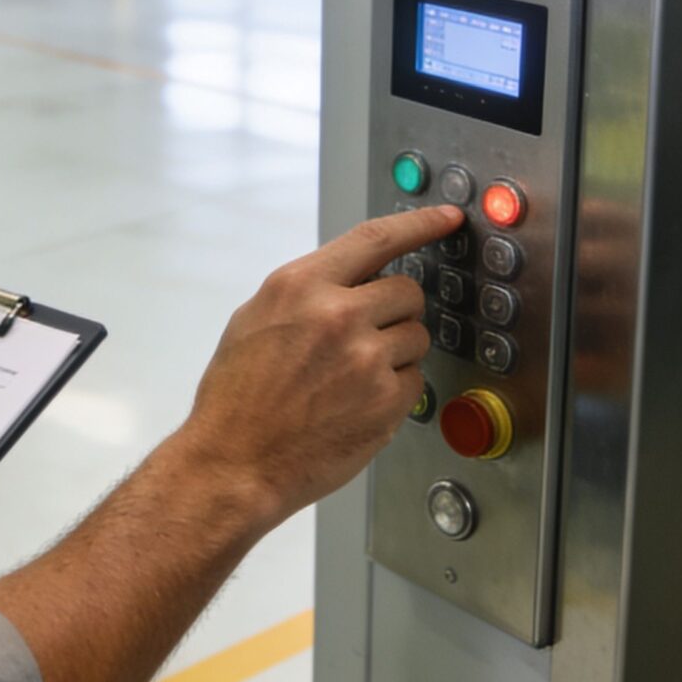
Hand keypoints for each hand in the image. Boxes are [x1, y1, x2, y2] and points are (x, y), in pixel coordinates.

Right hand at [174, 205, 457, 525]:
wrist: (234, 462)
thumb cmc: (237, 399)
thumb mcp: (256, 320)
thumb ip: (307, 292)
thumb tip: (350, 279)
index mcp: (301, 286)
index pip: (376, 239)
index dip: (420, 225)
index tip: (446, 219)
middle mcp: (337, 315)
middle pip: (407, 291)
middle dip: (395, 310)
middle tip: (366, 335)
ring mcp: (366, 359)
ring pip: (416, 337)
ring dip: (396, 352)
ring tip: (352, 377)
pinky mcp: (386, 401)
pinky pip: (416, 381)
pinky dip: (395, 391)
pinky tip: (357, 403)